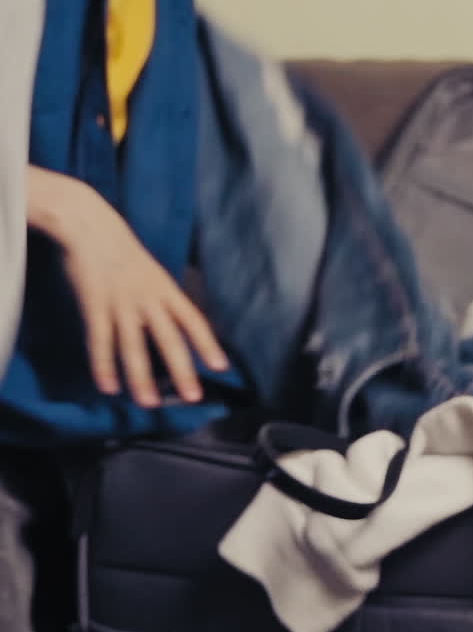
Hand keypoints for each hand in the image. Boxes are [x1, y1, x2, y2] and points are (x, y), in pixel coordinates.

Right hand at [29, 168, 228, 406]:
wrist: (92, 227)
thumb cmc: (122, 253)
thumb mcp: (151, 274)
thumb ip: (160, 300)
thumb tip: (172, 326)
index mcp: (166, 289)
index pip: (193, 320)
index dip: (208, 343)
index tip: (221, 366)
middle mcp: (149, 298)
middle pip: (170, 338)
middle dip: (182, 369)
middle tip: (193, 397)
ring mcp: (122, 302)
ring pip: (134, 347)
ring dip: (141, 378)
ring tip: (148, 404)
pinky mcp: (95, 304)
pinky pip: (101, 340)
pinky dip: (103, 365)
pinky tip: (108, 387)